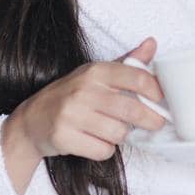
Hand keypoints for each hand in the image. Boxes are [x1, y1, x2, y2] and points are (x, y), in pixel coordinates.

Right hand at [3, 37, 167, 165]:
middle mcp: (83, 90)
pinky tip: (95, 141)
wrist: (32, 119)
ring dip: (121, 136)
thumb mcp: (96, 74)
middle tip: (155, 123)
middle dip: (150, 120)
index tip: (162, 101)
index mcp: (94, 71)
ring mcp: (71, 114)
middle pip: (132, 109)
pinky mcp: (64, 136)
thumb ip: (127, 62)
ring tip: (112, 130)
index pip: (136, 77)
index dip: (156, 91)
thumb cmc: (71, 95)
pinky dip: (104, 150)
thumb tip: (152, 43)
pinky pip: (103, 150)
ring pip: (119, 133)